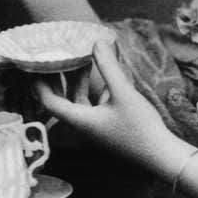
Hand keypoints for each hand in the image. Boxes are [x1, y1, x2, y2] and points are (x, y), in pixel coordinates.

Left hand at [33, 41, 172, 168]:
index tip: (33, 64)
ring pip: (77, 101)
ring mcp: (94, 128)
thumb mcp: (124, 93)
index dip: (38, 82)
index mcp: (80, 120)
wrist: (163, 156)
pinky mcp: (106, 127)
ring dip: (76, 81)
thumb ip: (108, 67)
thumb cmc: (141, 128)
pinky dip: (92, 89)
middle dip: (55, 78)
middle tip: (52, 56)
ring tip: (79, 58)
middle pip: (59, 100)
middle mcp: (83, 125)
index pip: (48, 101)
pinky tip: (102, 74)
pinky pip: (91, 105)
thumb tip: (96, 42)